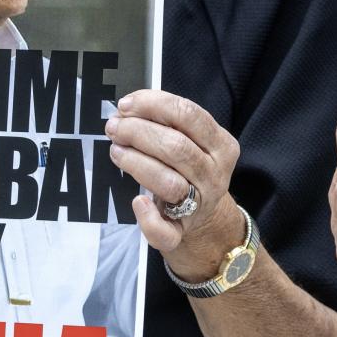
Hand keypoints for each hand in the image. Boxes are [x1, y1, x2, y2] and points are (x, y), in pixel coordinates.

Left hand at [104, 90, 244, 279]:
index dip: (153, 105)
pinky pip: (165, 231)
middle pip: (176, 147)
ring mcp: (201, 204)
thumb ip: (169, 123)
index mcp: (222, 145)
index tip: (126, 105)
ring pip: (168, 183)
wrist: (205, 217)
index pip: (189, 115)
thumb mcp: (194, 141)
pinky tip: (137, 201)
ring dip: (135, 163)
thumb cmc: (190, 169)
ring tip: (116, 151)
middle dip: (138, 132)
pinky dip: (147, 218)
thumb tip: (129, 109)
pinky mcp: (181, 231)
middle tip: (114, 128)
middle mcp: (215, 174)